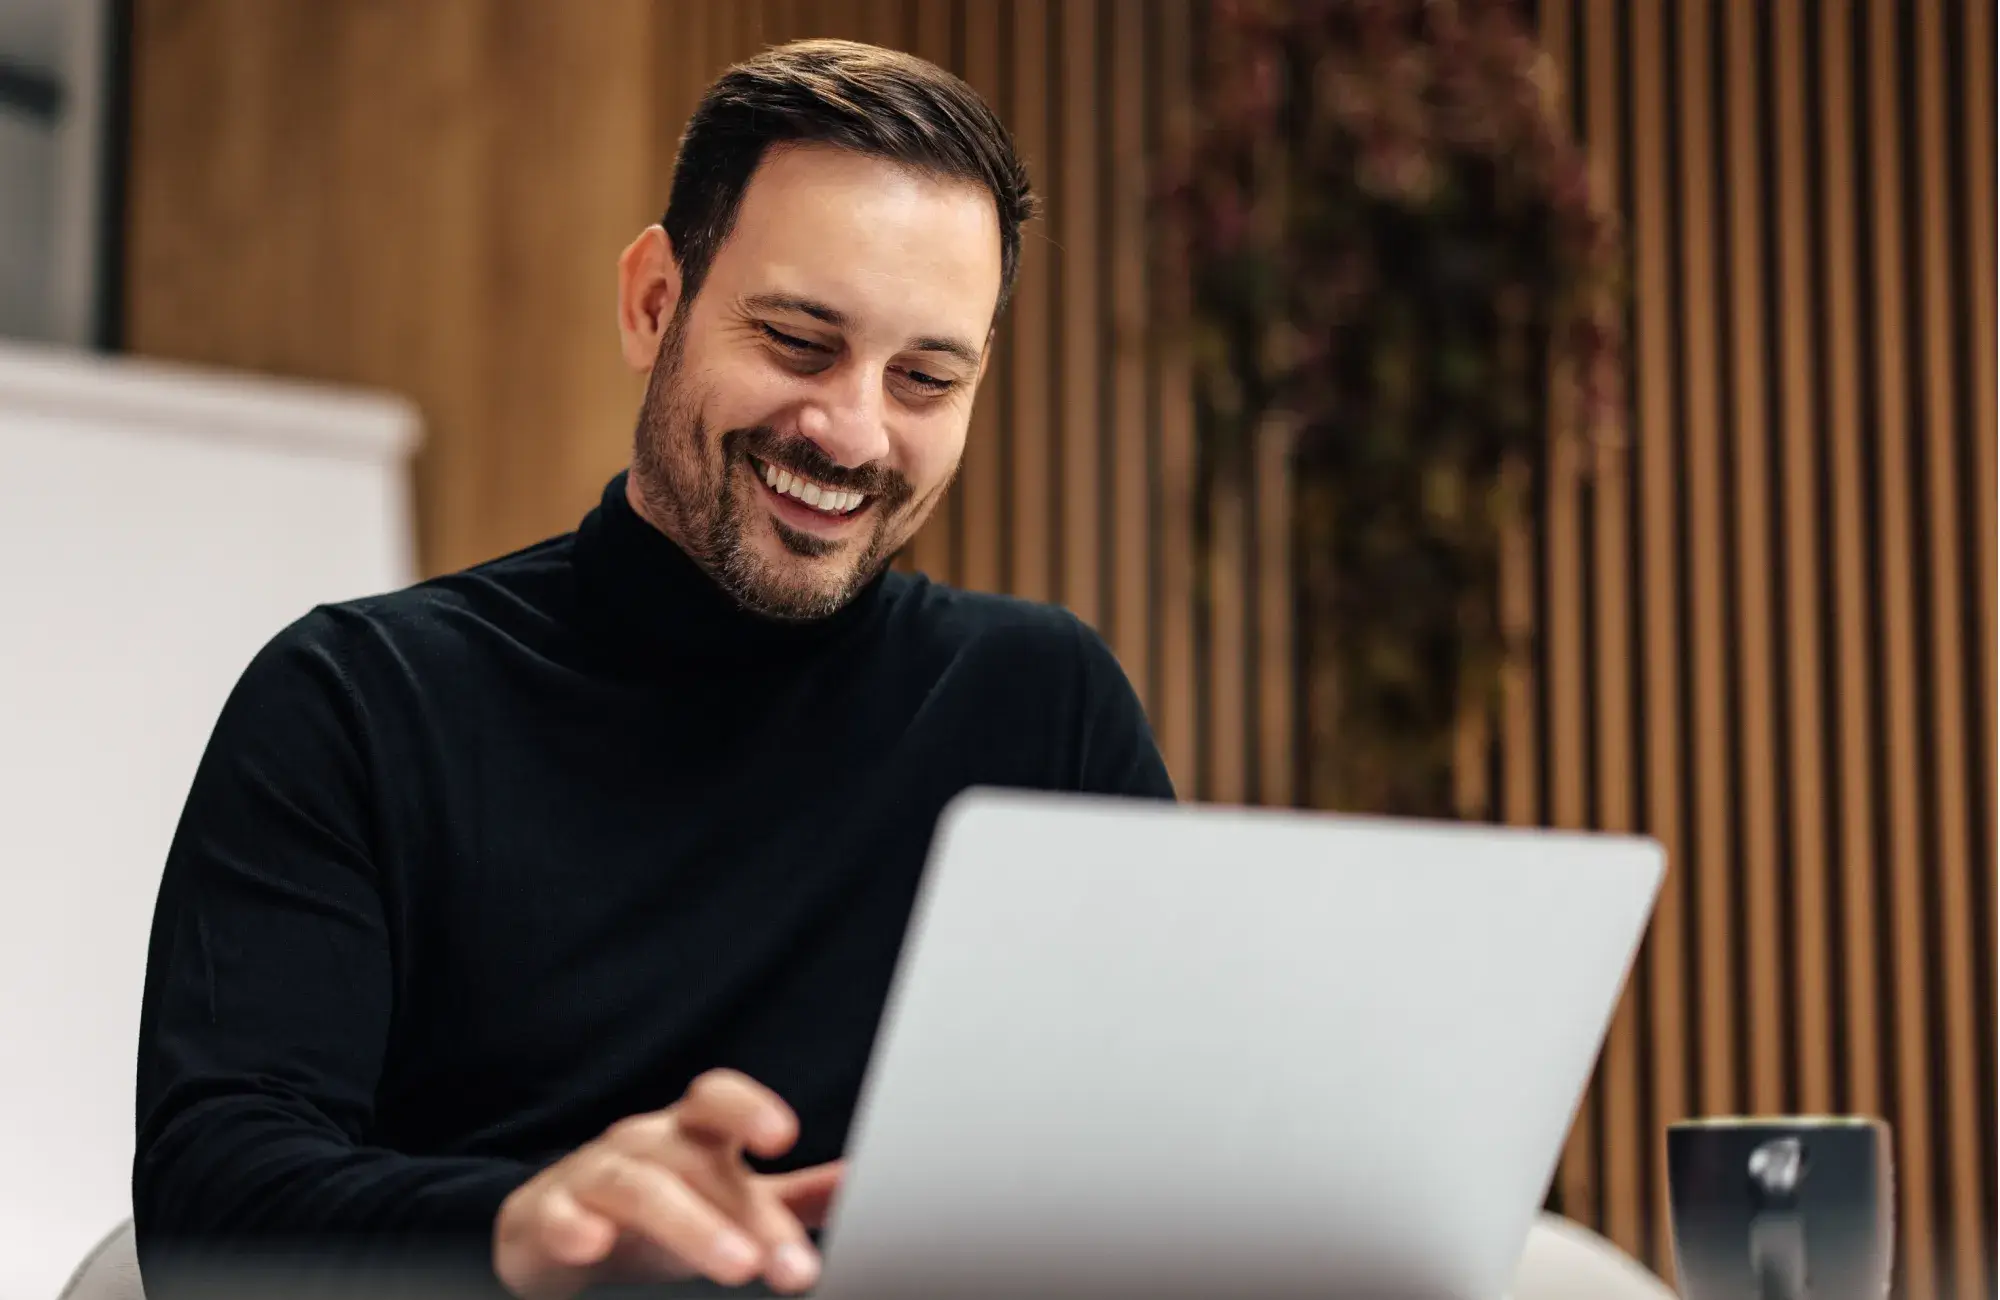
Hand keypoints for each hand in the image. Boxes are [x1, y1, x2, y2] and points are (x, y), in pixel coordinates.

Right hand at [493, 1069, 843, 1298]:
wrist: (555, 1231)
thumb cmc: (661, 1207)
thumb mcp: (729, 1197)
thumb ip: (796, 1196)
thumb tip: (863, 1181)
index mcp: (692, 1134)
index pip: (718, 1101)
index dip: (748, 1108)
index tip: (783, 1136)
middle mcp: (645, 1144)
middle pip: (692, 1160)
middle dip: (743, 1211)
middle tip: (792, 1265)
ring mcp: (594, 1176)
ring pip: (639, 1188)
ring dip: (689, 1225)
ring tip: (735, 1267)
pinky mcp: (547, 1216)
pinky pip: (559, 1215)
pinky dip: (574, 1225)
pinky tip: (594, 1243)